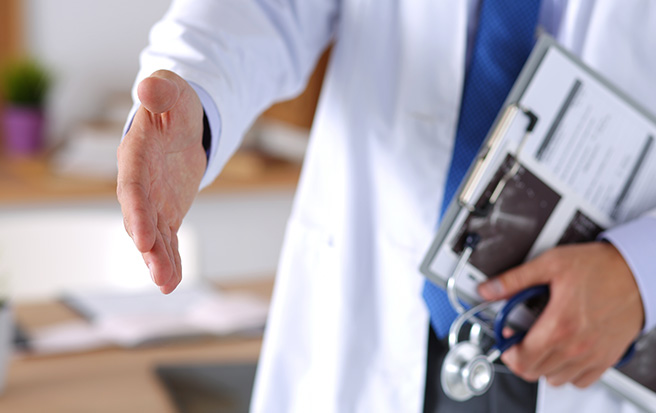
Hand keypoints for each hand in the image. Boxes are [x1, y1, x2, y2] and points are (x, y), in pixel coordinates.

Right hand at [117, 70, 205, 293]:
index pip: (133, 187)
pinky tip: (173, 282)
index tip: (143, 238)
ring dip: (160, 260)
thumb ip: (160, 90)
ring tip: (167, 284)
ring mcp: (152, 201)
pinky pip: (168, 239)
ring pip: (154, 236)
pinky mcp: (167, 212)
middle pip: (140, 218)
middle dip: (148, 246)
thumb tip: (149, 86)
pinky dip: (171, 259)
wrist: (179, 122)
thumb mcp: (171, 90)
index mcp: (136, 155)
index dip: (138, 212)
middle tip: (159, 272)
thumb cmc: (172, 104)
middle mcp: (139, 184)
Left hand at [478, 242, 643, 387]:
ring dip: (543, 364)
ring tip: (542, 341)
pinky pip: (580, 380)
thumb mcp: (549, 264)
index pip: (521, 360)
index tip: (506, 337)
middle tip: (521, 337)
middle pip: (534, 372)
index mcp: (559, 325)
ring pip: (555, 378)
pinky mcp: (607, 358)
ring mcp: (593, 355)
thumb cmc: (599, 267)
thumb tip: (488, 289)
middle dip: (520, 356)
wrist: (637, 272)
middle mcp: (576, 346)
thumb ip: (514, 280)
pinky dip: (567, 371)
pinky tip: (564, 350)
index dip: (506, 350)